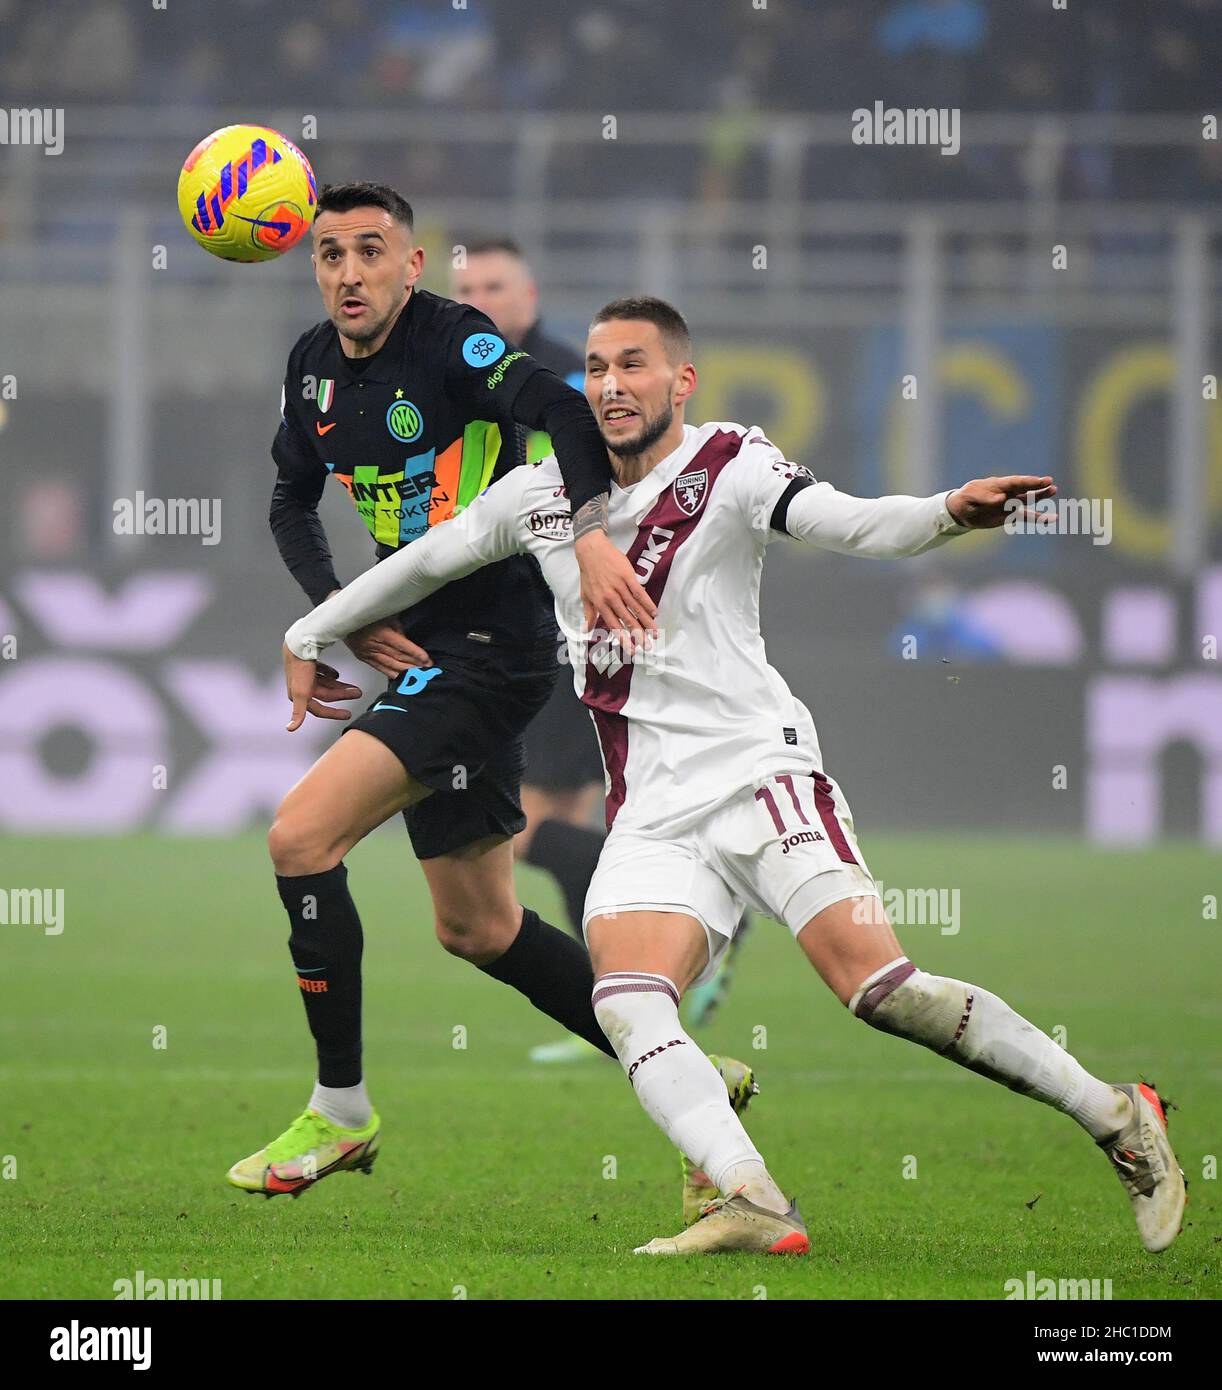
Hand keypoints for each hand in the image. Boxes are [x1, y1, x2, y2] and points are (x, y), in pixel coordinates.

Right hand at [283, 648, 362, 731]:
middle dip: (342, 695)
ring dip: (339, 686)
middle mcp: (301, 686)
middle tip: (358, 693)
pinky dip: (329, 673)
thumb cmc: (300, 668)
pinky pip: (321, 671)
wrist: (300, 644)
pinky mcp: (308, 663)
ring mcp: (305, 675)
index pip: (319, 709)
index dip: (334, 713)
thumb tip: (290, 729)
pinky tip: (337, 674)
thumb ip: (298, 712)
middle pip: (326, 695)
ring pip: (326, 684)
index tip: (348, 714)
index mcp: (299, 695)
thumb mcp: (301, 692)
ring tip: (353, 686)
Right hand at [343, 617, 430, 676]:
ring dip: (404, 670)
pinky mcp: (362, 657)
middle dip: (414, 664)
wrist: (341, 616)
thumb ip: (398, 628)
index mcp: (381, 633)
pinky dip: (390, 673)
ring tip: (417, 674)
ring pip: (389, 665)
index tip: (427, 659)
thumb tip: (407, 641)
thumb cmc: (365, 611)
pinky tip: (399, 676)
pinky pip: (378, 667)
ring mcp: (367, 653)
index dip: (416, 654)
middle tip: (427, 669)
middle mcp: (374, 645)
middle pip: (398, 658)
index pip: (403, 646)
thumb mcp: (386, 614)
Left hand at [574, 529, 657, 654]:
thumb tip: (586, 630)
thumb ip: (589, 613)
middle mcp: (610, 598)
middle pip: (628, 620)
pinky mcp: (628, 577)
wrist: (591, 550)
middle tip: (649, 646)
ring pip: (635, 608)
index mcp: (600, 604)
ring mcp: (620, 587)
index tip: (633, 650)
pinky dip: (647, 603)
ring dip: (647, 622)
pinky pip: (639, 593)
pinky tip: (655, 612)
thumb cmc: (588, 573)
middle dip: (639, 635)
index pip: (614, 625)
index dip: (624, 639)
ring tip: (655, 633)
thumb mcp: (585, 595)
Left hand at [946, 475, 1056, 528]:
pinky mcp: (1011, 515)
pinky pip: (1027, 517)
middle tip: (1049, 482)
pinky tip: (1053, 518)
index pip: (1013, 482)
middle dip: (1036, 485)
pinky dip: (1040, 519)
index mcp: (997, 485)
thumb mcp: (970, 496)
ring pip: (1028, 500)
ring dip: (1040, 496)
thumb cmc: (965, 499)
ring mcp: (1011, 503)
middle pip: (1024, 488)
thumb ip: (985, 497)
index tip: (1037, 481)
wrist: (962, 511)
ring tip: (1053, 490)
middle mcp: (1007, 492)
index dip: (1025, 481)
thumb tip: (1001, 499)